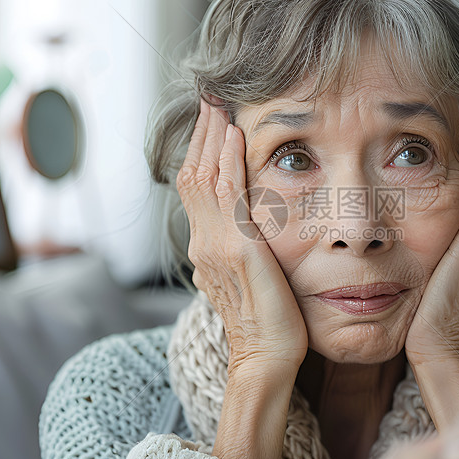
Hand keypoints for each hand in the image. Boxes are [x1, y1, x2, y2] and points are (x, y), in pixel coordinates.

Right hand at [177, 99, 307, 375]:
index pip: (194, 189)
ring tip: (219, 105)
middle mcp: (203, 243)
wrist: (266, 358)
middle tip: (210, 100)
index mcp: (205, 248)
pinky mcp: (238, 249)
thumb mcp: (247, 279)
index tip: (211, 122)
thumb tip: (244, 236)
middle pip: (192, 175)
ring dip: (212, 137)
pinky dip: (227, 160)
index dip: (200, 152)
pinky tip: (235, 135)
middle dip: (201, 135)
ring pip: (204, 177)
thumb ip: (239, 252)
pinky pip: (227, 194)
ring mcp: (216, 245)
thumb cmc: (267, 323)